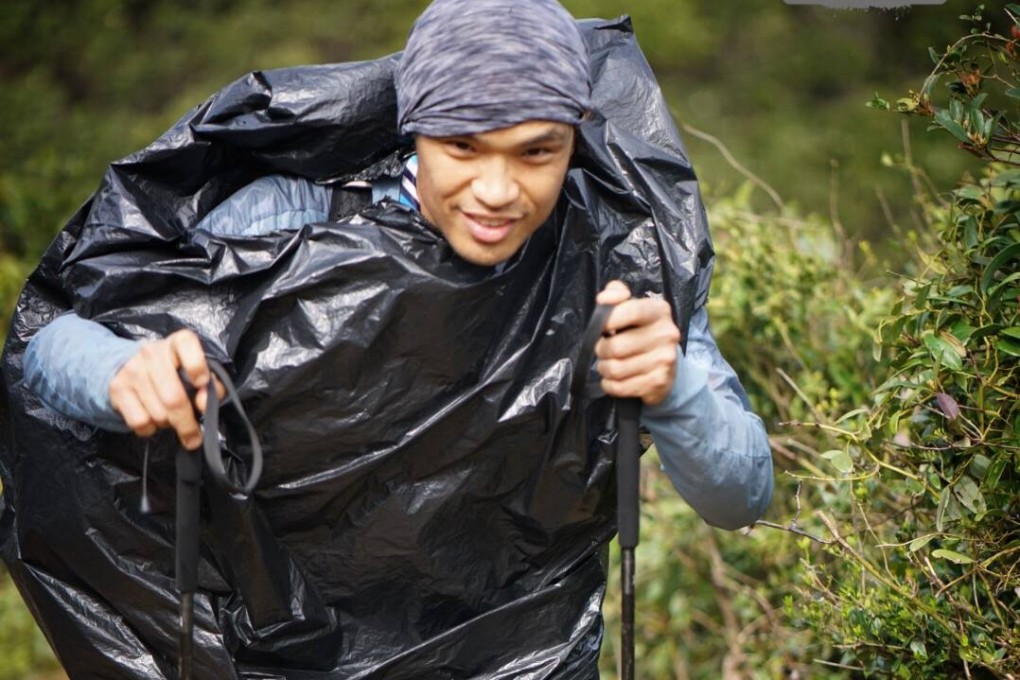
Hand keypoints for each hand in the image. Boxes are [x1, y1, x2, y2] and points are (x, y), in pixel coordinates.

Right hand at [108, 329, 220, 449]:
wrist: (132, 367)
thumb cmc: (176, 373)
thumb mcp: (199, 374)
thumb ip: (212, 387)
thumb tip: (204, 403)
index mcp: (177, 342)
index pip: (186, 344)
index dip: (197, 366)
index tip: (202, 383)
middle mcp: (152, 353)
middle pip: (174, 398)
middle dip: (187, 424)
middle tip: (194, 437)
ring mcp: (132, 370)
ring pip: (158, 414)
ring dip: (168, 424)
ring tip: (170, 417)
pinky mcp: (117, 388)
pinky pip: (140, 422)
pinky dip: (150, 428)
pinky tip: (153, 418)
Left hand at [594, 281, 679, 405]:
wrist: (666, 366)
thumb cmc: (640, 332)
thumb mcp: (631, 308)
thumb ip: (616, 293)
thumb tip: (604, 299)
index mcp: (659, 311)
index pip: (631, 311)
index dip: (609, 319)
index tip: (601, 327)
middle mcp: (667, 334)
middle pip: (616, 347)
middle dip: (601, 350)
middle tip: (603, 350)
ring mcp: (665, 360)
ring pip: (615, 369)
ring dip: (604, 369)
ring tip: (609, 365)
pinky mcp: (659, 382)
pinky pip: (620, 387)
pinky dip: (610, 385)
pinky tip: (615, 380)